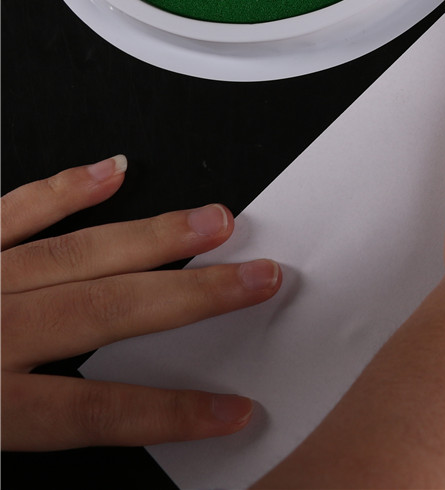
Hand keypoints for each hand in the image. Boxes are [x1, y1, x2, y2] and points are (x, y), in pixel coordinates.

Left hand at [1, 157, 281, 450]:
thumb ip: (28, 435)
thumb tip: (105, 431)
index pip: (97, 410)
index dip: (172, 412)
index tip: (229, 409)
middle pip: (109, 310)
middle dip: (196, 295)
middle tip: (258, 279)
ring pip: (78, 253)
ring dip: (156, 236)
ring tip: (215, 222)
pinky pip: (15, 211)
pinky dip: (66, 189)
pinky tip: (111, 172)